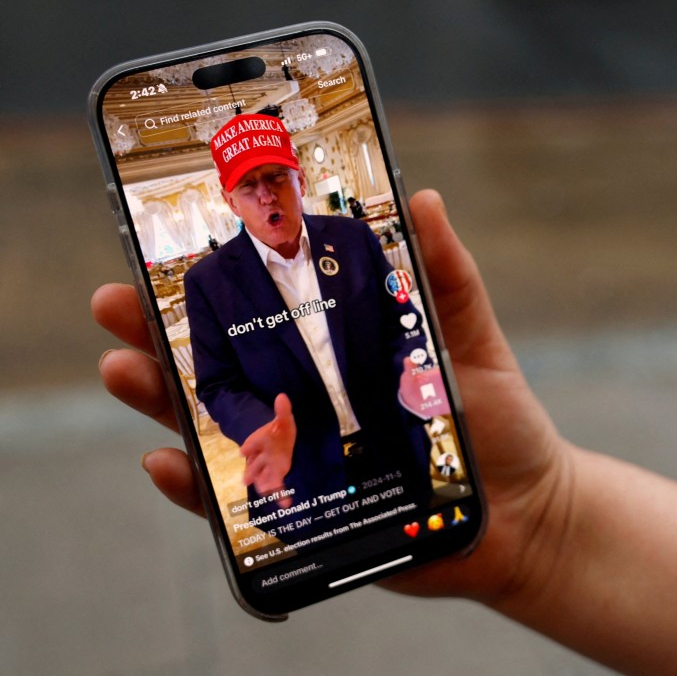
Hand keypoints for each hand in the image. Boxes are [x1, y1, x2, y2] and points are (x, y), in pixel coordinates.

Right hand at [92, 189, 573, 604]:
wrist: (523, 512)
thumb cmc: (496, 422)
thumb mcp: (472, 341)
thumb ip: (447, 277)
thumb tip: (425, 198)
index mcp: (338, 355)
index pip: (262, 313)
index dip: (211, 286)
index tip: (161, 248)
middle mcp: (308, 402)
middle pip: (219, 366)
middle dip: (159, 336)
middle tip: (115, 304)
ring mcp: (301, 459)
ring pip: (213, 429)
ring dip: (160, 401)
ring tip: (124, 370)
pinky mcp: (306, 516)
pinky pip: (237, 505)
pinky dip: (198, 488)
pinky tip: (166, 461)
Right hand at [239, 393, 295, 507]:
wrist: (280, 441)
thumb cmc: (279, 431)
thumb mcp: (283, 419)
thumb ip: (283, 411)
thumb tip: (282, 396)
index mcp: (259, 441)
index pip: (251, 443)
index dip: (248, 446)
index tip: (243, 451)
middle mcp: (260, 456)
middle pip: (254, 465)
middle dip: (251, 472)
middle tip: (246, 480)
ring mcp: (267, 467)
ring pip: (262, 477)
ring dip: (263, 485)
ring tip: (267, 493)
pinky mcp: (276, 474)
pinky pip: (276, 485)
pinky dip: (279, 495)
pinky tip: (285, 504)